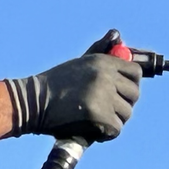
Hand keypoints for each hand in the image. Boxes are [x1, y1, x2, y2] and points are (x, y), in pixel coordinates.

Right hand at [4, 30, 142, 141]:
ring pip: (126, 113)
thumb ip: (100, 50)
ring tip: (96, 119)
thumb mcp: (80, 63)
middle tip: (107, 110)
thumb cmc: (56, 84)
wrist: (33, 103)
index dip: (130, 84)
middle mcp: (105, 76)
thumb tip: (117, 34)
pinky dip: (107, 133)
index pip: (135, 73)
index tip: (121, 93)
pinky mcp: (99, 116)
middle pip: (134, 94)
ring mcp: (103, 96)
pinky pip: (116, 129)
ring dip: (115, 120)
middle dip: (124, 104)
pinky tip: (93, 129)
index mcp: (102, 62)